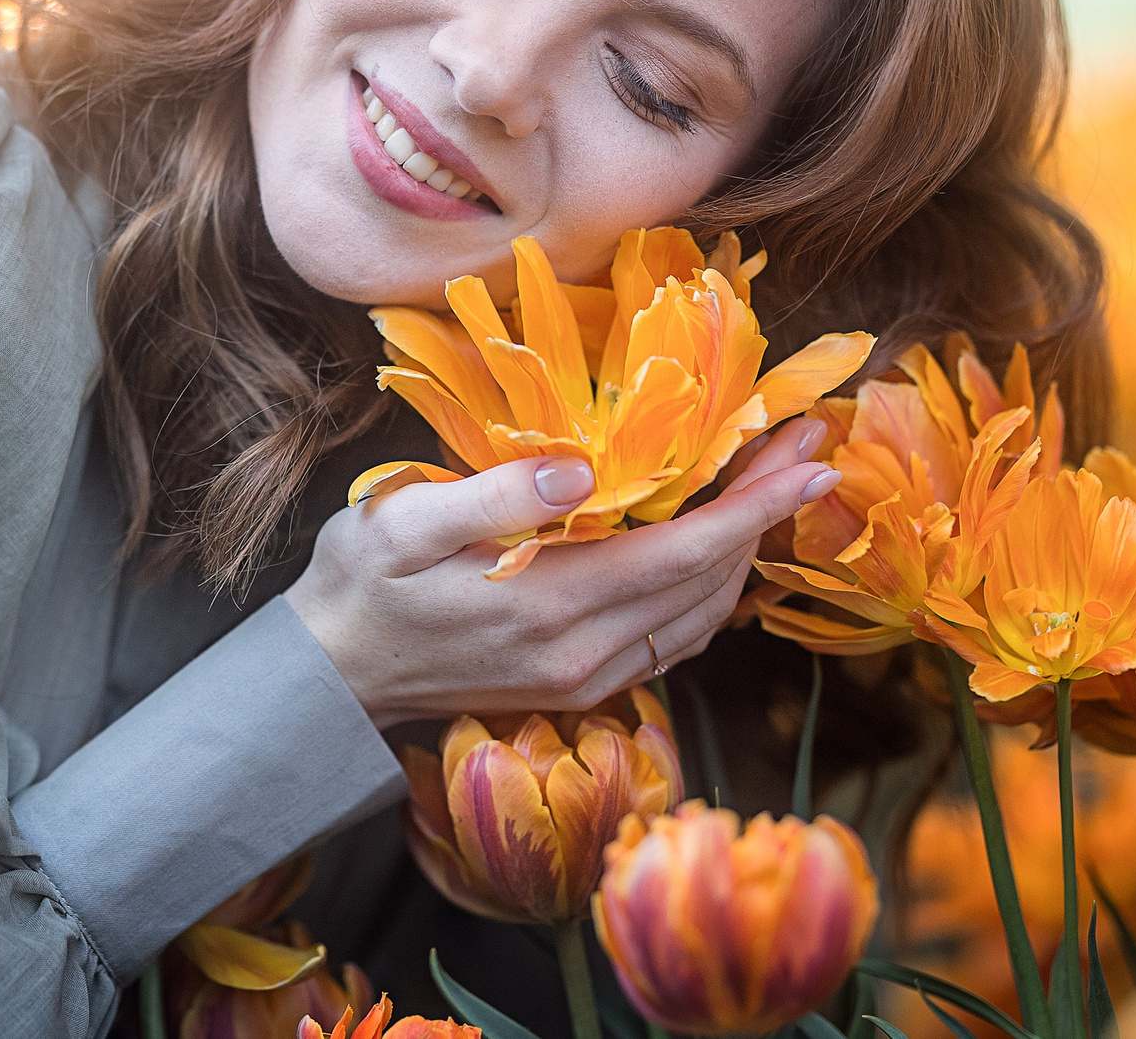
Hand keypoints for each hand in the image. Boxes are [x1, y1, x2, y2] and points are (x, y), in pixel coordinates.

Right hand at [283, 418, 837, 728]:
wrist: (329, 676)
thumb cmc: (358, 584)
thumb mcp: (400, 523)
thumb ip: (493, 496)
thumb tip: (579, 470)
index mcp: (546, 605)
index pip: (681, 552)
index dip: (753, 504)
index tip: (806, 457)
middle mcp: (581, 653)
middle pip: (707, 583)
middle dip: (766, 515)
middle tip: (806, 449)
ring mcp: (584, 677)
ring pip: (700, 617)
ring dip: (746, 553)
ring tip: (775, 489)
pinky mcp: (579, 686)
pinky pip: (672, 639)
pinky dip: (710, 592)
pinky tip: (719, 551)